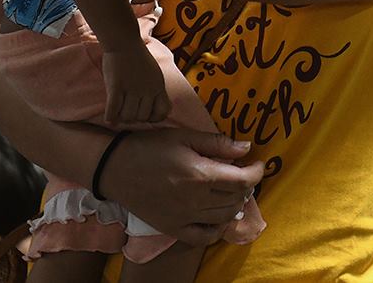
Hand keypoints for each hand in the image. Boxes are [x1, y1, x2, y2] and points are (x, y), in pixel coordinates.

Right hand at [98, 128, 264, 245]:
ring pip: (224, 218)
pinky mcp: (172, 228)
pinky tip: (218, 217)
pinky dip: (217, 229)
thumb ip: (218, 144)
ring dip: (235, 204)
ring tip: (232, 191)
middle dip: (247, 186)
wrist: (115, 168)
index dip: (256, 172)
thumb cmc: (151, 147)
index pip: (243, 181)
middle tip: (243, 174)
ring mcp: (184, 218)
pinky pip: (203, 237)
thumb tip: (246, 149)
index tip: (257, 164)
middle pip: (236, 199)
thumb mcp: (185, 137)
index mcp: (200, 175)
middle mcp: (195, 200)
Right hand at [103, 48, 170, 124]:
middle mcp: (147, 89)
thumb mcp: (155, 74)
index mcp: (158, 86)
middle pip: (142, 117)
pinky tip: (109, 117)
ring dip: (121, 117)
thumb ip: (155, 90)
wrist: (124, 42)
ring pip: (128, 116)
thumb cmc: (138, 59)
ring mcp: (132, 88)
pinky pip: (113, 109)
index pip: (162, 112)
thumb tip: (154, 110)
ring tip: (118, 111)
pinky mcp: (116, 85)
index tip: (145, 115)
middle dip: (134, 117)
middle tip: (127, 111)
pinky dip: (110, 116)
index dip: (153, 118)